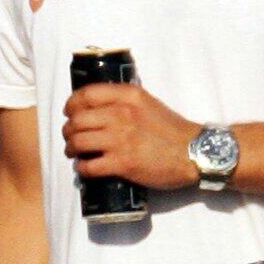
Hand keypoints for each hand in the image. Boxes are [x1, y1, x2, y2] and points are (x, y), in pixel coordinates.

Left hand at [62, 81, 198, 189]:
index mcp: (128, 96)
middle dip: (68, 130)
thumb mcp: (149, 103)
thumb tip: (100, 107)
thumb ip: (125, 101)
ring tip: (74, 152)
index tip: (69, 113)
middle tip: (70, 137)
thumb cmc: (173, 129)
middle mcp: (121, 115)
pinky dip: (82, 168)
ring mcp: (121, 140)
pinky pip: (89, 166)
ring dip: (71, 149)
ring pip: (79, 142)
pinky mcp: (123, 164)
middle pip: (77, 120)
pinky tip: (84, 168)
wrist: (195, 152)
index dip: (71, 105)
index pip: (86, 95)